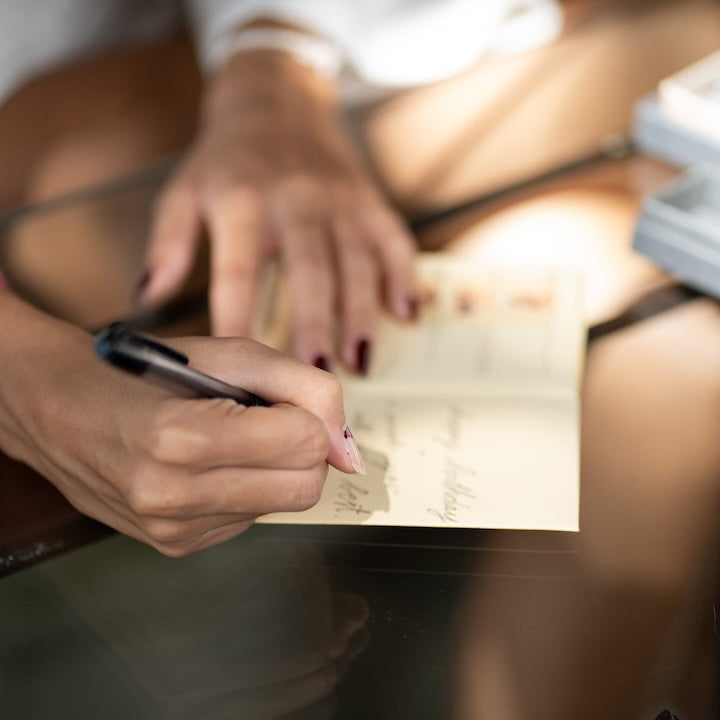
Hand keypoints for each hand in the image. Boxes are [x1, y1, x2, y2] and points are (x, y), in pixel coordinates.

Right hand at [0, 295, 361, 555]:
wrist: (60, 410)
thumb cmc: (143, 373)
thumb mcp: (229, 354)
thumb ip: (305, 388)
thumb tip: (349, 450)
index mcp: (180, 436)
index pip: (305, 445)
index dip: (307, 415)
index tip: (281, 399)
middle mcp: (171, 495)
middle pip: (304, 487)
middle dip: (302, 448)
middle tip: (266, 418)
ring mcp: (171, 530)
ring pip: (283, 505)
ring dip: (274, 467)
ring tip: (229, 437)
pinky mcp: (175, 546)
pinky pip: (252, 518)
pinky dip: (249, 487)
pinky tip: (212, 464)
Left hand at [139, 46, 417, 372]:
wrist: (275, 101)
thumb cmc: (226, 159)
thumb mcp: (184, 192)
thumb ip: (167, 244)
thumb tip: (146, 298)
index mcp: (242, 200)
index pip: (238, 268)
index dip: (237, 315)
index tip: (238, 362)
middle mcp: (295, 198)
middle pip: (308, 267)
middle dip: (315, 322)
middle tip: (315, 372)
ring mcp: (339, 199)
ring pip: (356, 260)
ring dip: (362, 312)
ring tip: (360, 360)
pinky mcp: (369, 199)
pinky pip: (393, 239)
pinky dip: (404, 276)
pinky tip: (409, 314)